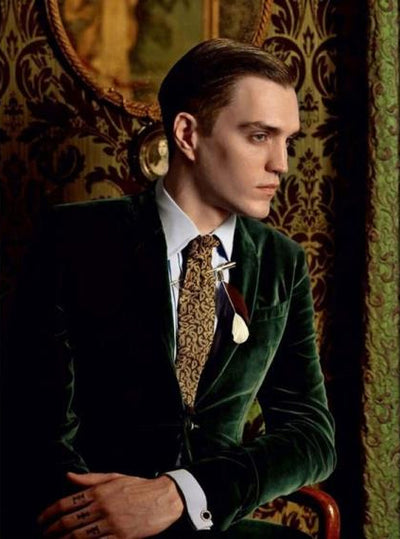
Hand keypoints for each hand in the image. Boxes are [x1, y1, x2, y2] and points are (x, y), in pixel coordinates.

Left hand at [38, 472, 183, 537]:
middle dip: (53, 531)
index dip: (50, 513)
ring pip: (79, 536)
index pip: (67, 503)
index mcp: (100, 491)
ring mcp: (112, 523)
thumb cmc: (138, 486)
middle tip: (45, 535)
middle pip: (69, 522)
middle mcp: (103, 506)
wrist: (164, 498)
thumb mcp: (114, 477)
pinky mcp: (121, 537)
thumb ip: (90, 479)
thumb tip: (68, 476)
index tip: (41, 520)